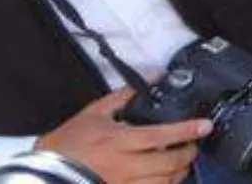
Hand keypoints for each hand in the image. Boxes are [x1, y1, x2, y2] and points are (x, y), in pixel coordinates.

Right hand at [35, 90, 207, 183]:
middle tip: (194, 146)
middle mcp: (124, 166)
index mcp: (119, 141)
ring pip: (164, 183)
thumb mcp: (94, 113)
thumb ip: (125, 96)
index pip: (162, 136)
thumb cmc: (69, 142)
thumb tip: (154, 77)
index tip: (206, 126)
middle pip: (169, 164)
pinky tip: (165, 179)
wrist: (45, 174)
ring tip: (183, 163)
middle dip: (188, 154)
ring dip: (179, 173)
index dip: (187, 131)